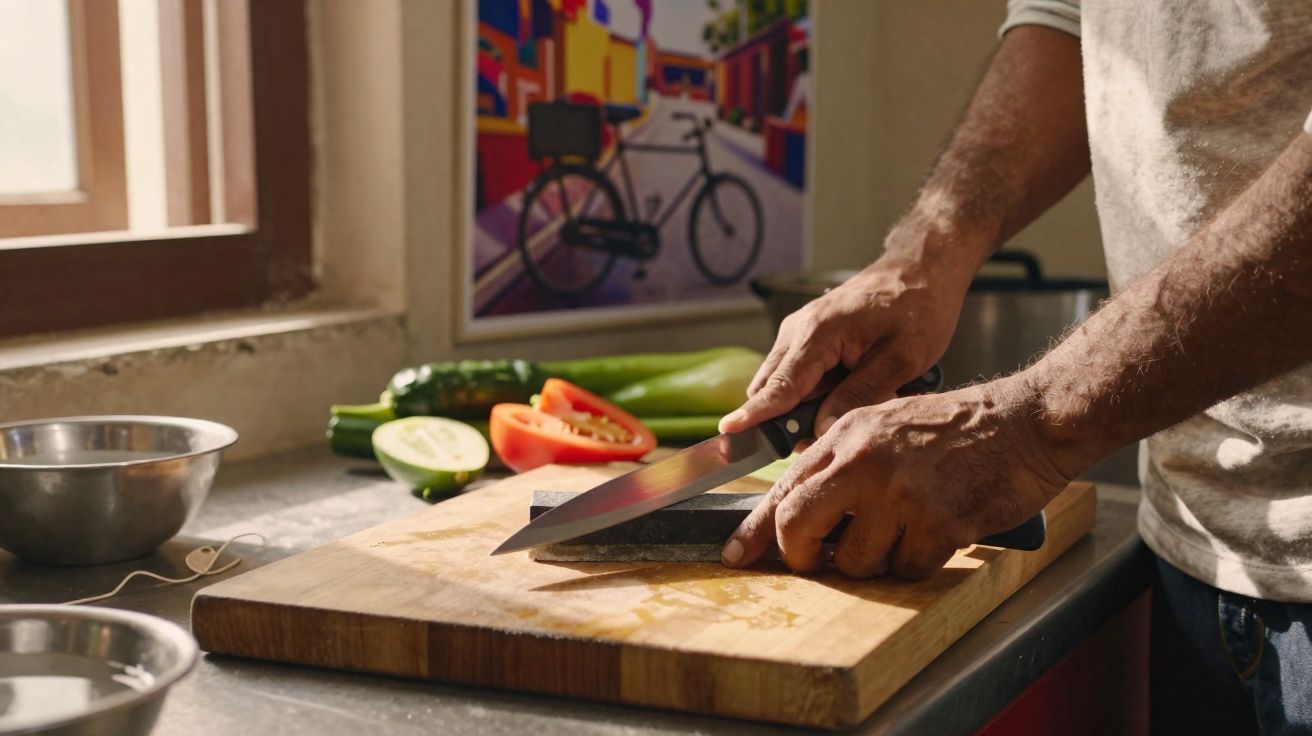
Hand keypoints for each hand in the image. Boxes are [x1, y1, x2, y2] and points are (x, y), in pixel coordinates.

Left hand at [720, 378, 1074, 578]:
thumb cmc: (957, 429)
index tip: (736, 554)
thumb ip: (840, 461)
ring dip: (876, 559)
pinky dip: (919, 561)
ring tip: (906, 529)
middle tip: (818, 562)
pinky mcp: (936, 522)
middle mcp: (863, 461)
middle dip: (804, 556)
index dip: (755, 530)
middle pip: (799, 528)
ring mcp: (898, 493)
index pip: (783, 489)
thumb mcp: (884, 426)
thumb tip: (796, 508)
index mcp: (845, 435)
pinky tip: (938, 531)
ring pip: (855, 561)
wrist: (1023, 422)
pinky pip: (907, 568)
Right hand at [722, 219, 976, 436]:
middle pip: (771, 388)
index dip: (755, 414)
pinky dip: (813, 391)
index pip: (780, 385)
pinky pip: (797, 374)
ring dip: (804, 406)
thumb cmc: (918, 307)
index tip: (729, 433)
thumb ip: (859, 395)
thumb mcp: (901, 358)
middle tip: (824, 439)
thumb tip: (823, 428)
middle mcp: (799, 330)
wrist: (921, 270)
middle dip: (786, 421)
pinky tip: (848, 390)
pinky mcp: (808, 337)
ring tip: (849, 406)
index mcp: (819, 332)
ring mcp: (800, 331)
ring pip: (782, 383)